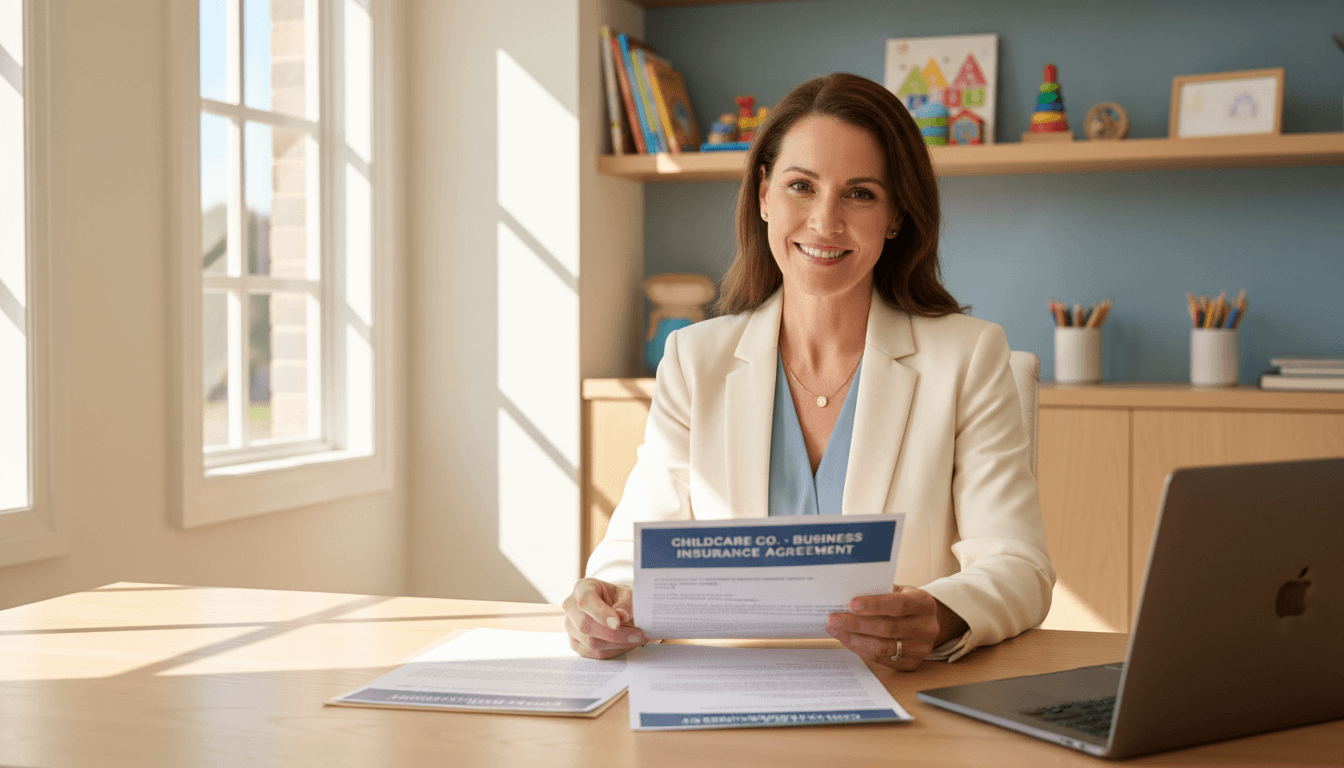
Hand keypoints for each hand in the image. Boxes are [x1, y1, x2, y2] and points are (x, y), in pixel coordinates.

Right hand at [562, 578, 647, 658]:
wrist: (612, 608)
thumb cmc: (618, 598)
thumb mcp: (626, 594)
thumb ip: (626, 603)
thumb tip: (622, 616)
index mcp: (582, 588)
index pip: (585, 601)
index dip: (600, 613)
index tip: (617, 623)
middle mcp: (570, 607)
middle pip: (585, 625)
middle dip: (615, 634)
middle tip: (638, 635)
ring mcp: (570, 627)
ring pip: (590, 643)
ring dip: (617, 644)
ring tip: (636, 639)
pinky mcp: (575, 644)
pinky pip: (594, 654)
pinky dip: (613, 651)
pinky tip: (625, 644)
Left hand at [826, 586, 965, 671]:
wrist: (925, 622)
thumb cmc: (905, 602)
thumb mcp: (898, 591)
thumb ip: (878, 593)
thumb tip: (846, 600)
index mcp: (924, 603)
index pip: (898, 605)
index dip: (874, 605)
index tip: (851, 604)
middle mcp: (926, 627)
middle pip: (887, 628)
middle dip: (856, 624)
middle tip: (833, 619)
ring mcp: (921, 648)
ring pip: (882, 647)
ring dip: (854, 639)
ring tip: (836, 630)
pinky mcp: (912, 663)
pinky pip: (881, 659)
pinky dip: (861, 650)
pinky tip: (848, 640)